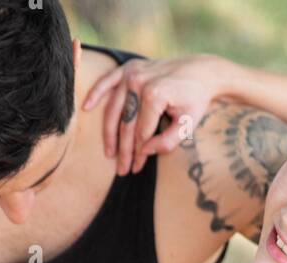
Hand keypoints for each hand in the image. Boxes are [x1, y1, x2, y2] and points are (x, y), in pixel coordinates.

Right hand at [82, 54, 227, 175]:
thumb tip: (144, 152)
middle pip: (125, 124)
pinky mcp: (128, 67)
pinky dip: (96, 93)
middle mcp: (140, 82)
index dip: (138, 154)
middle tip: (122, 170)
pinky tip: (86, 107)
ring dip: (109, 133)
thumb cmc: (194, 100)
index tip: (137, 168)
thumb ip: (168, 142)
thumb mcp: (188, 125)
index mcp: (155, 95)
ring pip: (114, 109)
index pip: (141, 133)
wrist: (200, 71)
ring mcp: (132, 73)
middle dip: (124, 150)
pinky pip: (107, 81)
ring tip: (109, 153)